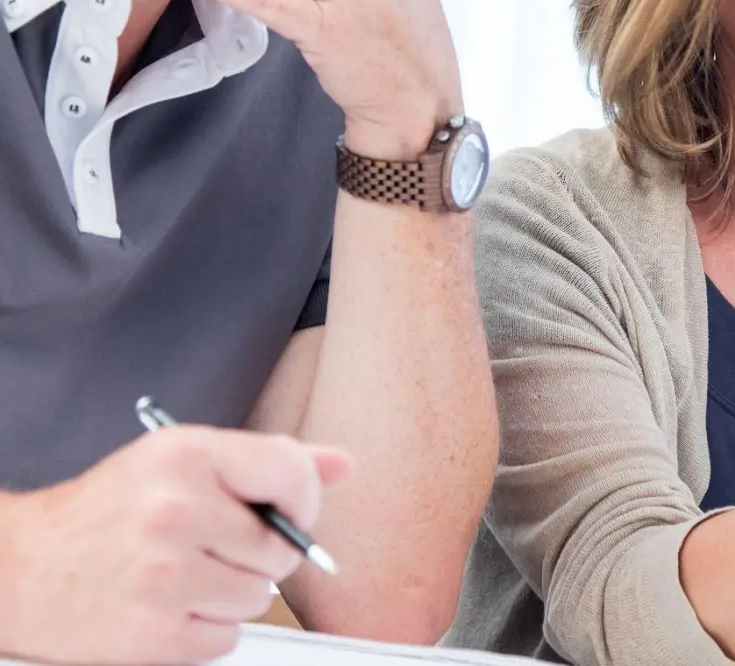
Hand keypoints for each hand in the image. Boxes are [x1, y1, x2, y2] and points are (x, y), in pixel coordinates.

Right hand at [0, 428, 353, 665]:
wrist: (25, 567)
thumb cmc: (111, 510)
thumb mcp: (184, 461)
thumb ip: (269, 461)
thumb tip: (343, 465)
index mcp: (186, 456)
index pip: (293, 475)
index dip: (302, 500)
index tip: (284, 510)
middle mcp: (174, 511)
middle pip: (283, 548)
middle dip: (260, 553)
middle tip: (213, 546)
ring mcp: (163, 576)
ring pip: (260, 597)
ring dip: (233, 594)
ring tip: (185, 575)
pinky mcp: (153, 634)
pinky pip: (228, 639)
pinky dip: (207, 630)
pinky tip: (170, 606)